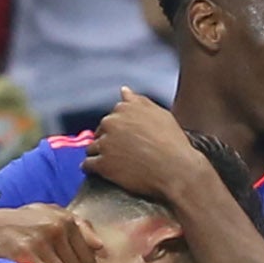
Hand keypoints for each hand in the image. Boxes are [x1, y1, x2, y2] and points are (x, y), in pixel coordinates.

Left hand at [81, 89, 206, 204]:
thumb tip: (123, 90)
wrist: (176, 171)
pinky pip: (88, 165)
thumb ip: (139, 101)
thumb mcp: (160, 115)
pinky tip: (102, 172)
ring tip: (115, 163)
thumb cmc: (172, 143)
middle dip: (108, 140)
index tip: (129, 138)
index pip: (113, 116)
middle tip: (124, 152)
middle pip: (100, 131)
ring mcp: (105, 144)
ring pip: (92, 148)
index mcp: (125, 109)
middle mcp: (111, 123)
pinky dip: (92, 168)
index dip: (121, 129)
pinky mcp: (102, 164)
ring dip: (100, 154)